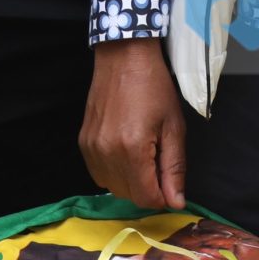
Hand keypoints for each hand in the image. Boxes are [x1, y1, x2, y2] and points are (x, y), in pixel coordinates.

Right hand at [80, 39, 186, 209]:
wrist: (124, 57)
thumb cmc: (155, 87)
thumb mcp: (174, 126)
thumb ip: (174, 168)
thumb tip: (176, 202)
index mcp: (133, 149)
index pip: (146, 198)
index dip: (162, 197)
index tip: (170, 184)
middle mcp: (107, 152)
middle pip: (128, 196)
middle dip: (147, 188)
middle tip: (158, 162)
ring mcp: (91, 148)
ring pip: (112, 187)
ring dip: (130, 182)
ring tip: (142, 154)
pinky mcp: (83, 142)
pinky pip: (99, 174)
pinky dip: (114, 171)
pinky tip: (125, 151)